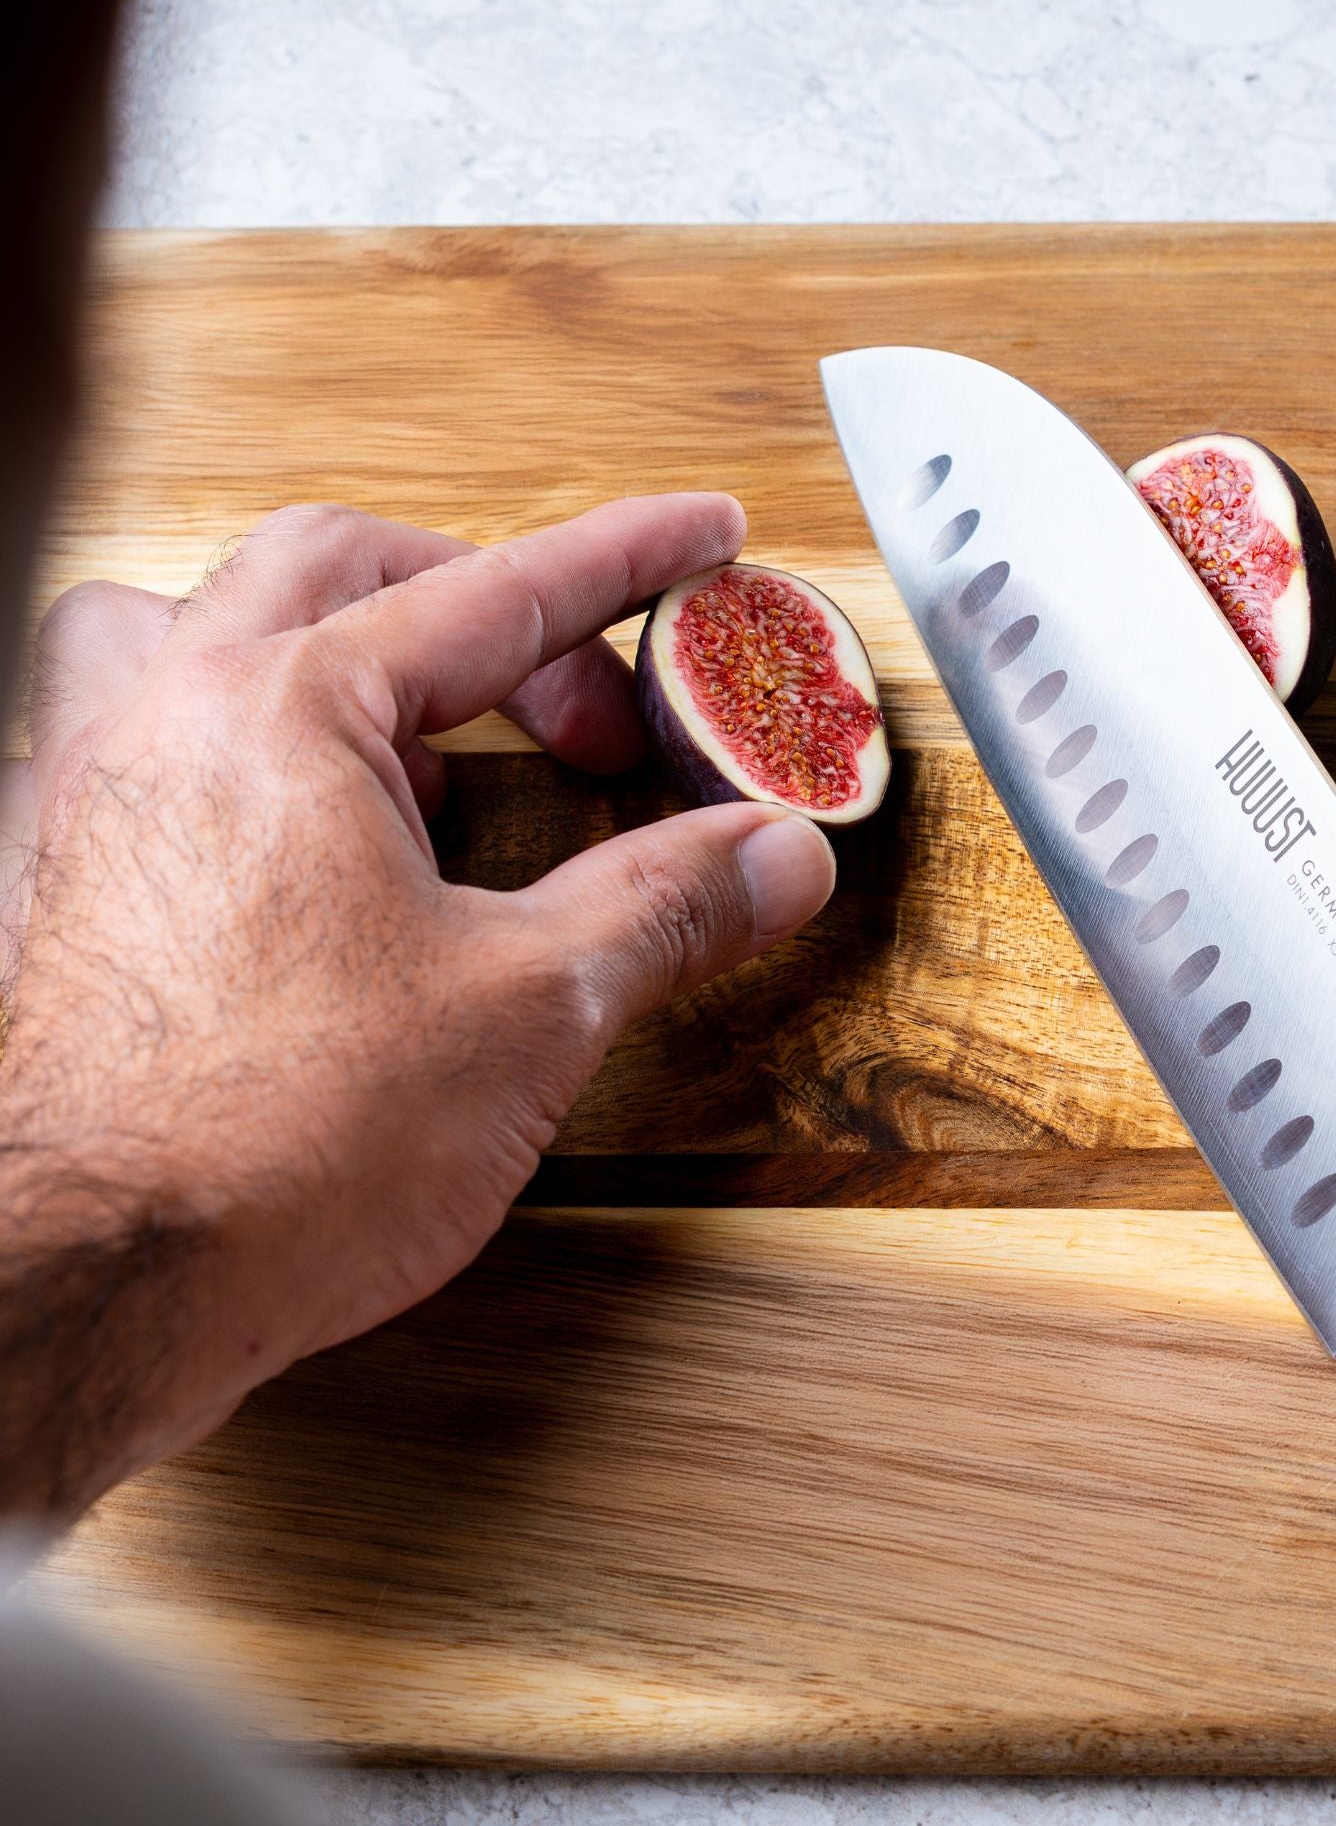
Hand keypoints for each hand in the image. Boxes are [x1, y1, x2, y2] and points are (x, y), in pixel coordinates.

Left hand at [0, 498, 836, 1518]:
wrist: (96, 1288)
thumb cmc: (269, 1147)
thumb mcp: (530, 1009)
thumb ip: (666, 904)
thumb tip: (774, 854)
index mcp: (283, 711)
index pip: (495, 593)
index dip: (624, 563)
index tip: (696, 537)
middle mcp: (165, 724)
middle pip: (342, 572)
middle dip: (490, 606)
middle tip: (589, 701)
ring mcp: (87, 800)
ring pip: (193, 626)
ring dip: (326, 643)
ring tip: (417, 726)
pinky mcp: (57, 889)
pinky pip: (134, 740)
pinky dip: (237, 741)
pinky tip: (298, 832)